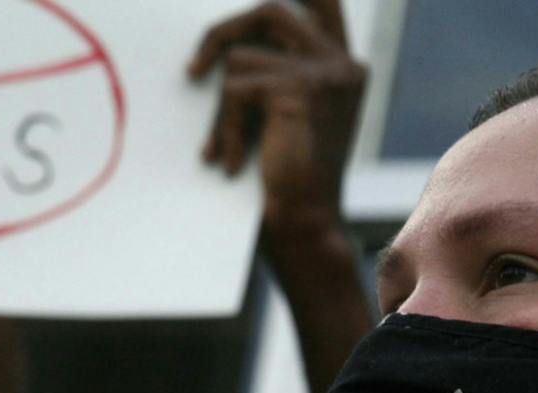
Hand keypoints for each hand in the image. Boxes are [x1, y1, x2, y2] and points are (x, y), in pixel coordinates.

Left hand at [188, 0, 365, 229]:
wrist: (305, 226)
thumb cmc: (288, 180)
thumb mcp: (286, 114)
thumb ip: (276, 69)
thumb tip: (226, 38)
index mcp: (344, 66)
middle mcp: (342, 64)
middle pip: (270, 10)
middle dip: (222, 34)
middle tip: (193, 72)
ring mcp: (325, 74)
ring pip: (241, 55)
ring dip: (221, 107)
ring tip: (224, 147)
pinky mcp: (300, 89)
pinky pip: (235, 88)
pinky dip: (224, 127)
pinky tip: (233, 161)